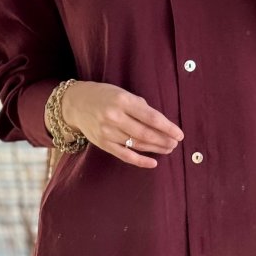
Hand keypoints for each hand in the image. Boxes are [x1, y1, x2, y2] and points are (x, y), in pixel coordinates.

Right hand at [61, 81, 183, 169]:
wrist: (75, 104)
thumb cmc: (104, 96)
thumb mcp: (122, 93)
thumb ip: (140, 106)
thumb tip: (160, 123)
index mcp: (122, 100)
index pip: (150, 117)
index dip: (167, 127)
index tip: (179, 134)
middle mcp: (114, 117)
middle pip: (145, 133)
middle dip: (164, 140)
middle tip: (175, 143)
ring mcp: (107, 132)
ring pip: (137, 144)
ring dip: (156, 148)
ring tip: (168, 148)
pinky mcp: (103, 144)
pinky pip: (125, 155)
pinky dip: (140, 161)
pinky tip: (153, 162)